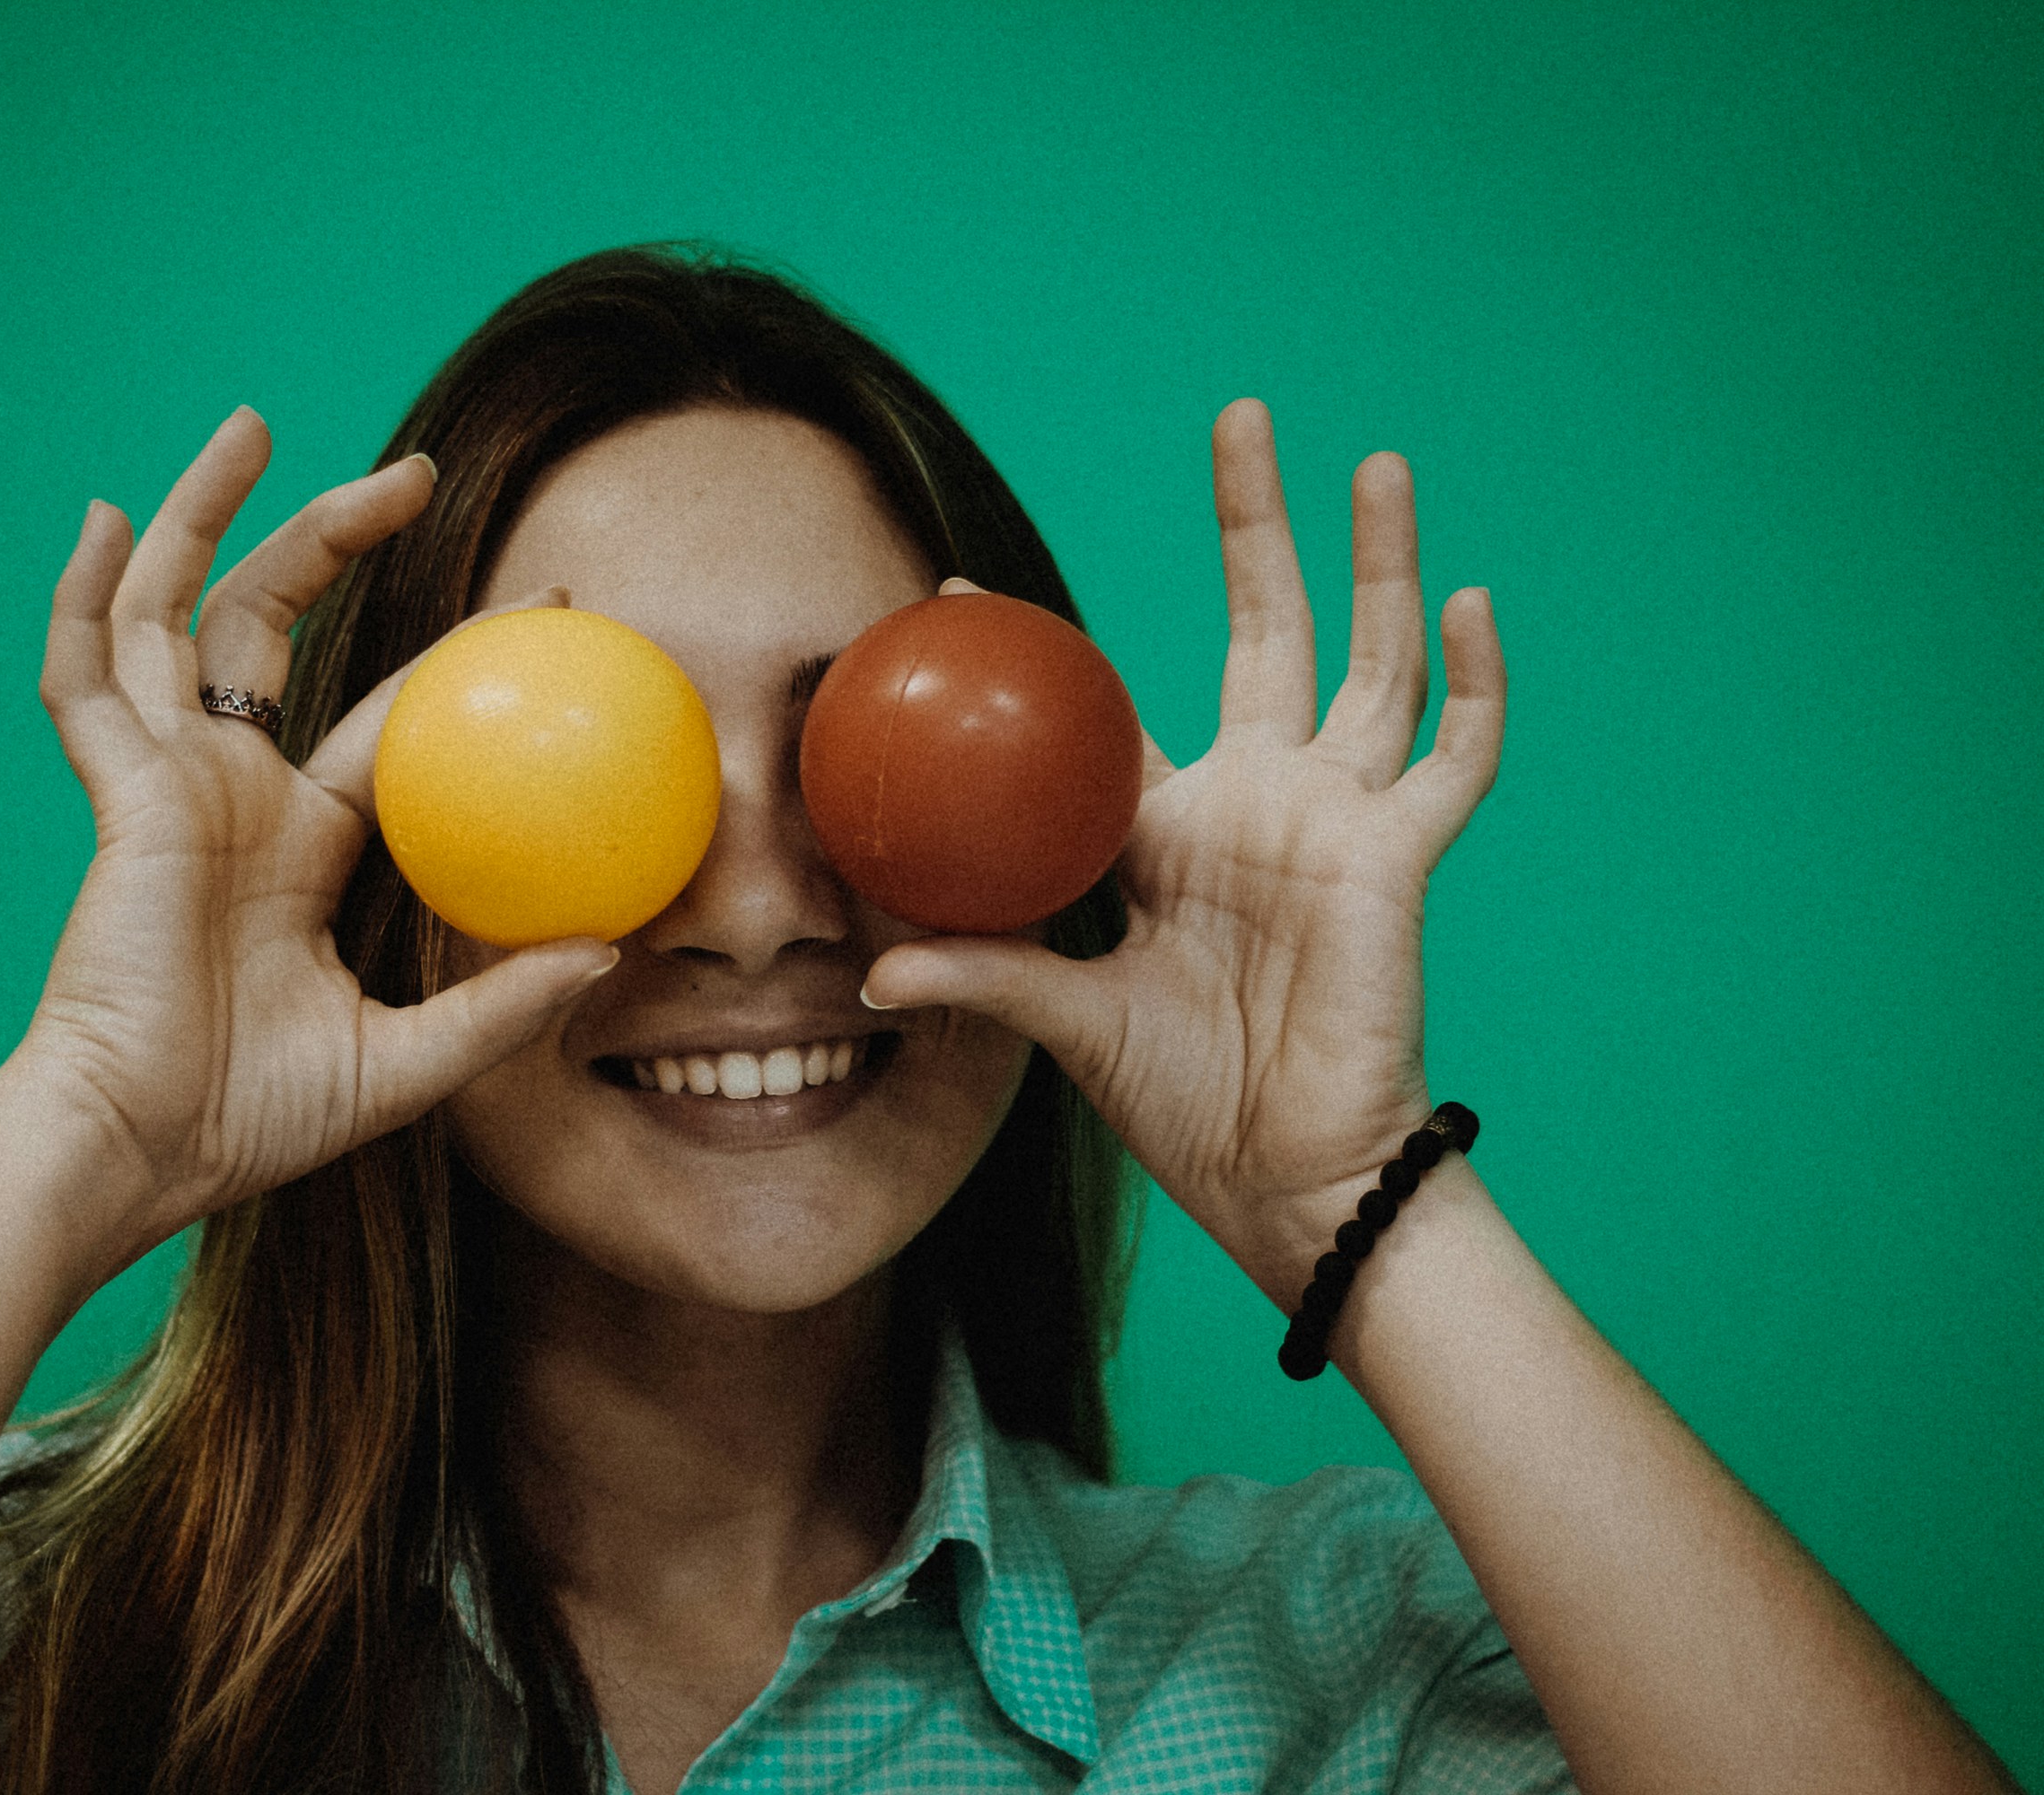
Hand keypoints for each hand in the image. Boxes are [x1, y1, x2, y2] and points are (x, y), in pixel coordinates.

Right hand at [4, 408, 615, 1284]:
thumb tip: (610, 954)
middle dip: (334, 535)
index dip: (459, 654)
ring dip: (204, 516)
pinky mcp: (122, 794)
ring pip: (176, 614)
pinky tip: (105, 517)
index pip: (388, 713)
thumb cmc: (248, 1120)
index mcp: (295, 839)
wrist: (139, 1151)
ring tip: (253, 423)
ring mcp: (168, 782)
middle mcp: (230, 790)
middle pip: (272, 624)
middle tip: (415, 471)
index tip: (549, 597)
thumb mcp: (403, 1062)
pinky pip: (88, 677)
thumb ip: (497, 1005)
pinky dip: (88, 595)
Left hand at [860, 399, 1504, 1306]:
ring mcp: (1335, 820)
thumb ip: (987, 975)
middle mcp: (1258, 800)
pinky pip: (1452, 761)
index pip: (1104, 712)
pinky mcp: (1395, 859)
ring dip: (1382, 564)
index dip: (1041, 652)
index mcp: (1169, 828)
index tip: (957, 588)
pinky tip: (1473, 602)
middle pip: (1266, 629)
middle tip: (1242, 414)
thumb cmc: (1184, 1102)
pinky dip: (1475, 687)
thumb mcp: (1071, 1022)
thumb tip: (871, 975)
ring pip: (1373, 663)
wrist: (1287, 1177)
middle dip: (1258, 526)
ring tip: (1378, 461)